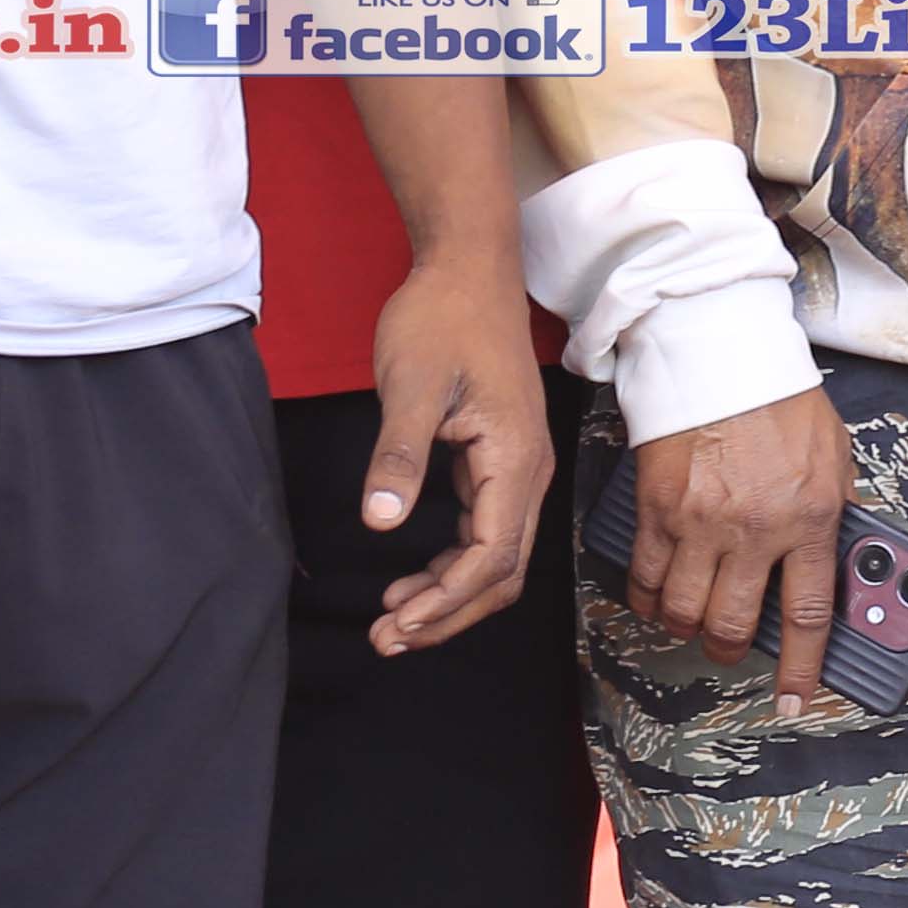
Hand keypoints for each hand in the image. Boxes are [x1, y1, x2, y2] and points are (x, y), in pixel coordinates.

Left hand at [361, 245, 547, 657]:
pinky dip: (450, 565)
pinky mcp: (499, 461)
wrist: (468, 267)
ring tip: (392, 621)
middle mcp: (528, 471)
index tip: (398, 624)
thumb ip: (398, 456)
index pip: (493, 556)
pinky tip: (411, 579)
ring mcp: (516, 468)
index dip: (447, 601)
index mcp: (514, 457)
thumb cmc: (441, 317)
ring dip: (448, 596)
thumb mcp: (410, 385)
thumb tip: (379, 522)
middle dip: (448, 615)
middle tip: (387, 640)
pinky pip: (485, 532)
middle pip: (502, 573)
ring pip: (495, 558)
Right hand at [629, 387, 851, 708]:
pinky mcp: (657, 509)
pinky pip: (645, 578)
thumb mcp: (834, 456)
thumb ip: (832, 512)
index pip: (808, 614)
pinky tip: (656, 600)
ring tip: (695, 622)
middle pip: (733, 624)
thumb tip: (833, 557)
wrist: (718, 351)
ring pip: (684, 612)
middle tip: (730, 647)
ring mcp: (700, 523)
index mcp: (809, 518)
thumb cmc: (778, 397)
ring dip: (688, 628)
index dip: (802, 666)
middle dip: (729, 649)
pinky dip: (648, 600)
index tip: (795, 695)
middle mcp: (754, 529)